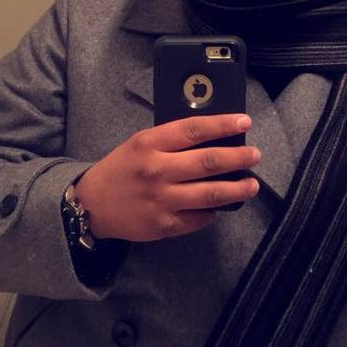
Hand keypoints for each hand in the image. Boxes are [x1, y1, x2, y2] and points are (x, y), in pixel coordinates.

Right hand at [73, 114, 260, 241]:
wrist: (92, 204)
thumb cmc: (120, 169)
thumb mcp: (139, 144)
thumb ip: (170, 140)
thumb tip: (212, 139)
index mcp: (149, 144)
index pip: (194, 129)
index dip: (223, 124)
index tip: (244, 121)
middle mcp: (157, 170)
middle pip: (208, 161)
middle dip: (238, 157)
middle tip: (254, 155)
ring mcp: (161, 200)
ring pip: (210, 194)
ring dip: (237, 189)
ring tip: (252, 185)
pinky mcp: (164, 225)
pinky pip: (199, 218)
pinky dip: (212, 212)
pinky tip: (218, 207)